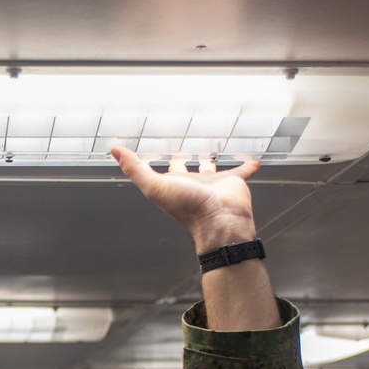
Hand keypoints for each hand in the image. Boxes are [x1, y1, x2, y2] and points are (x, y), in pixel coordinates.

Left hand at [111, 148, 259, 253]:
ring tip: (211, 152)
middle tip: (182, 148)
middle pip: (186, 170)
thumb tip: (115, 150)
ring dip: (210, 162)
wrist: (220, 220)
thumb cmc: (188, 206)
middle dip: (183, 160)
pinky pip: (241, 171)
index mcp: (175, 185)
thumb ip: (136, 169)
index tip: (151, 149)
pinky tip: (252, 161)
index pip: (163, 172)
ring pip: (211, 170)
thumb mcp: (155, 186)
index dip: (156, 161)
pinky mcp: (234, 182)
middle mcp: (193, 184)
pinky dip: (247, 166)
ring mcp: (214, 184)